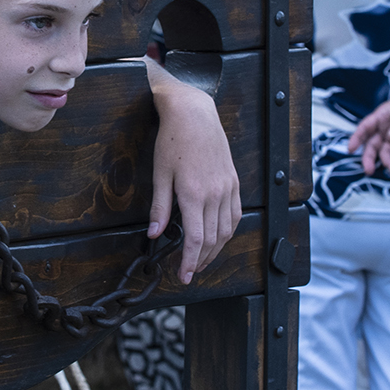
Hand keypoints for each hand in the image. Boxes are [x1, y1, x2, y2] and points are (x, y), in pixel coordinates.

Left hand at [146, 71, 241, 283]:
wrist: (194, 114)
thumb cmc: (173, 141)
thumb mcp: (160, 174)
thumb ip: (160, 206)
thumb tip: (154, 233)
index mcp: (194, 194)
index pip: (194, 239)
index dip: (189, 261)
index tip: (183, 275)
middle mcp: (215, 194)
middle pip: (211, 239)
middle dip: (200, 260)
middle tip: (189, 272)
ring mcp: (227, 188)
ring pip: (226, 230)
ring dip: (215, 250)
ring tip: (202, 260)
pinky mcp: (233, 182)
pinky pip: (235, 214)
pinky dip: (228, 231)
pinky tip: (219, 237)